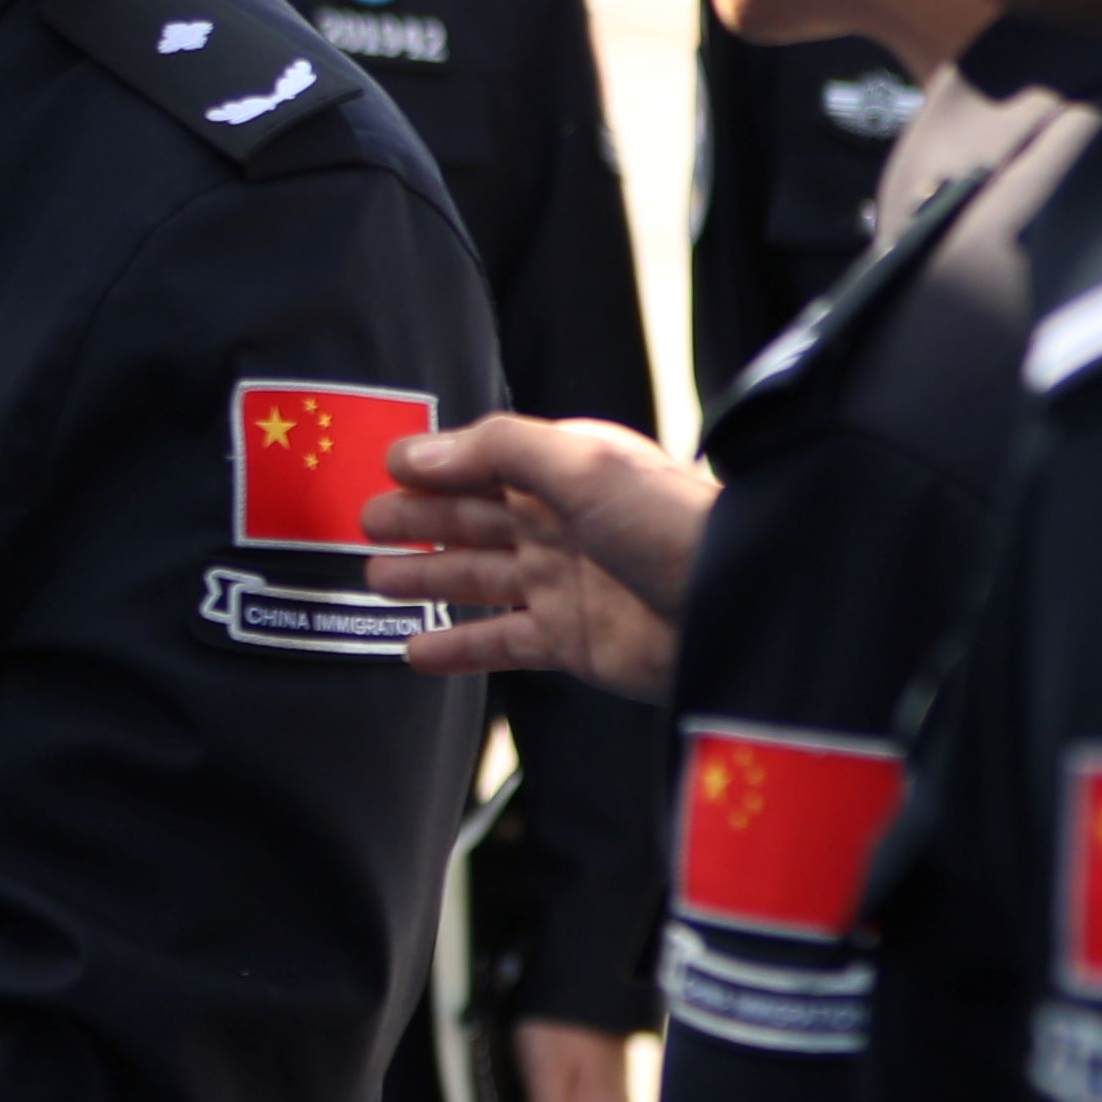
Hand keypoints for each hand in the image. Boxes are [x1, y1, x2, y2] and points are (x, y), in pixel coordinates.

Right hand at [368, 413, 715, 701]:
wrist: (736, 604)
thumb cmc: (672, 523)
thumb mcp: (582, 464)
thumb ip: (497, 450)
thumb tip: (417, 454)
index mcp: (566, 472)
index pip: (484, 462)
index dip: (434, 465)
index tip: (384, 466)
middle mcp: (561, 524)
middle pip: (471, 520)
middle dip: (417, 519)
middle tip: (365, 521)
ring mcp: (562, 584)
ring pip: (476, 578)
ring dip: (426, 577)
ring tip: (375, 578)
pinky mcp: (570, 640)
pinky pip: (498, 643)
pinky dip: (456, 648)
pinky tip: (415, 650)